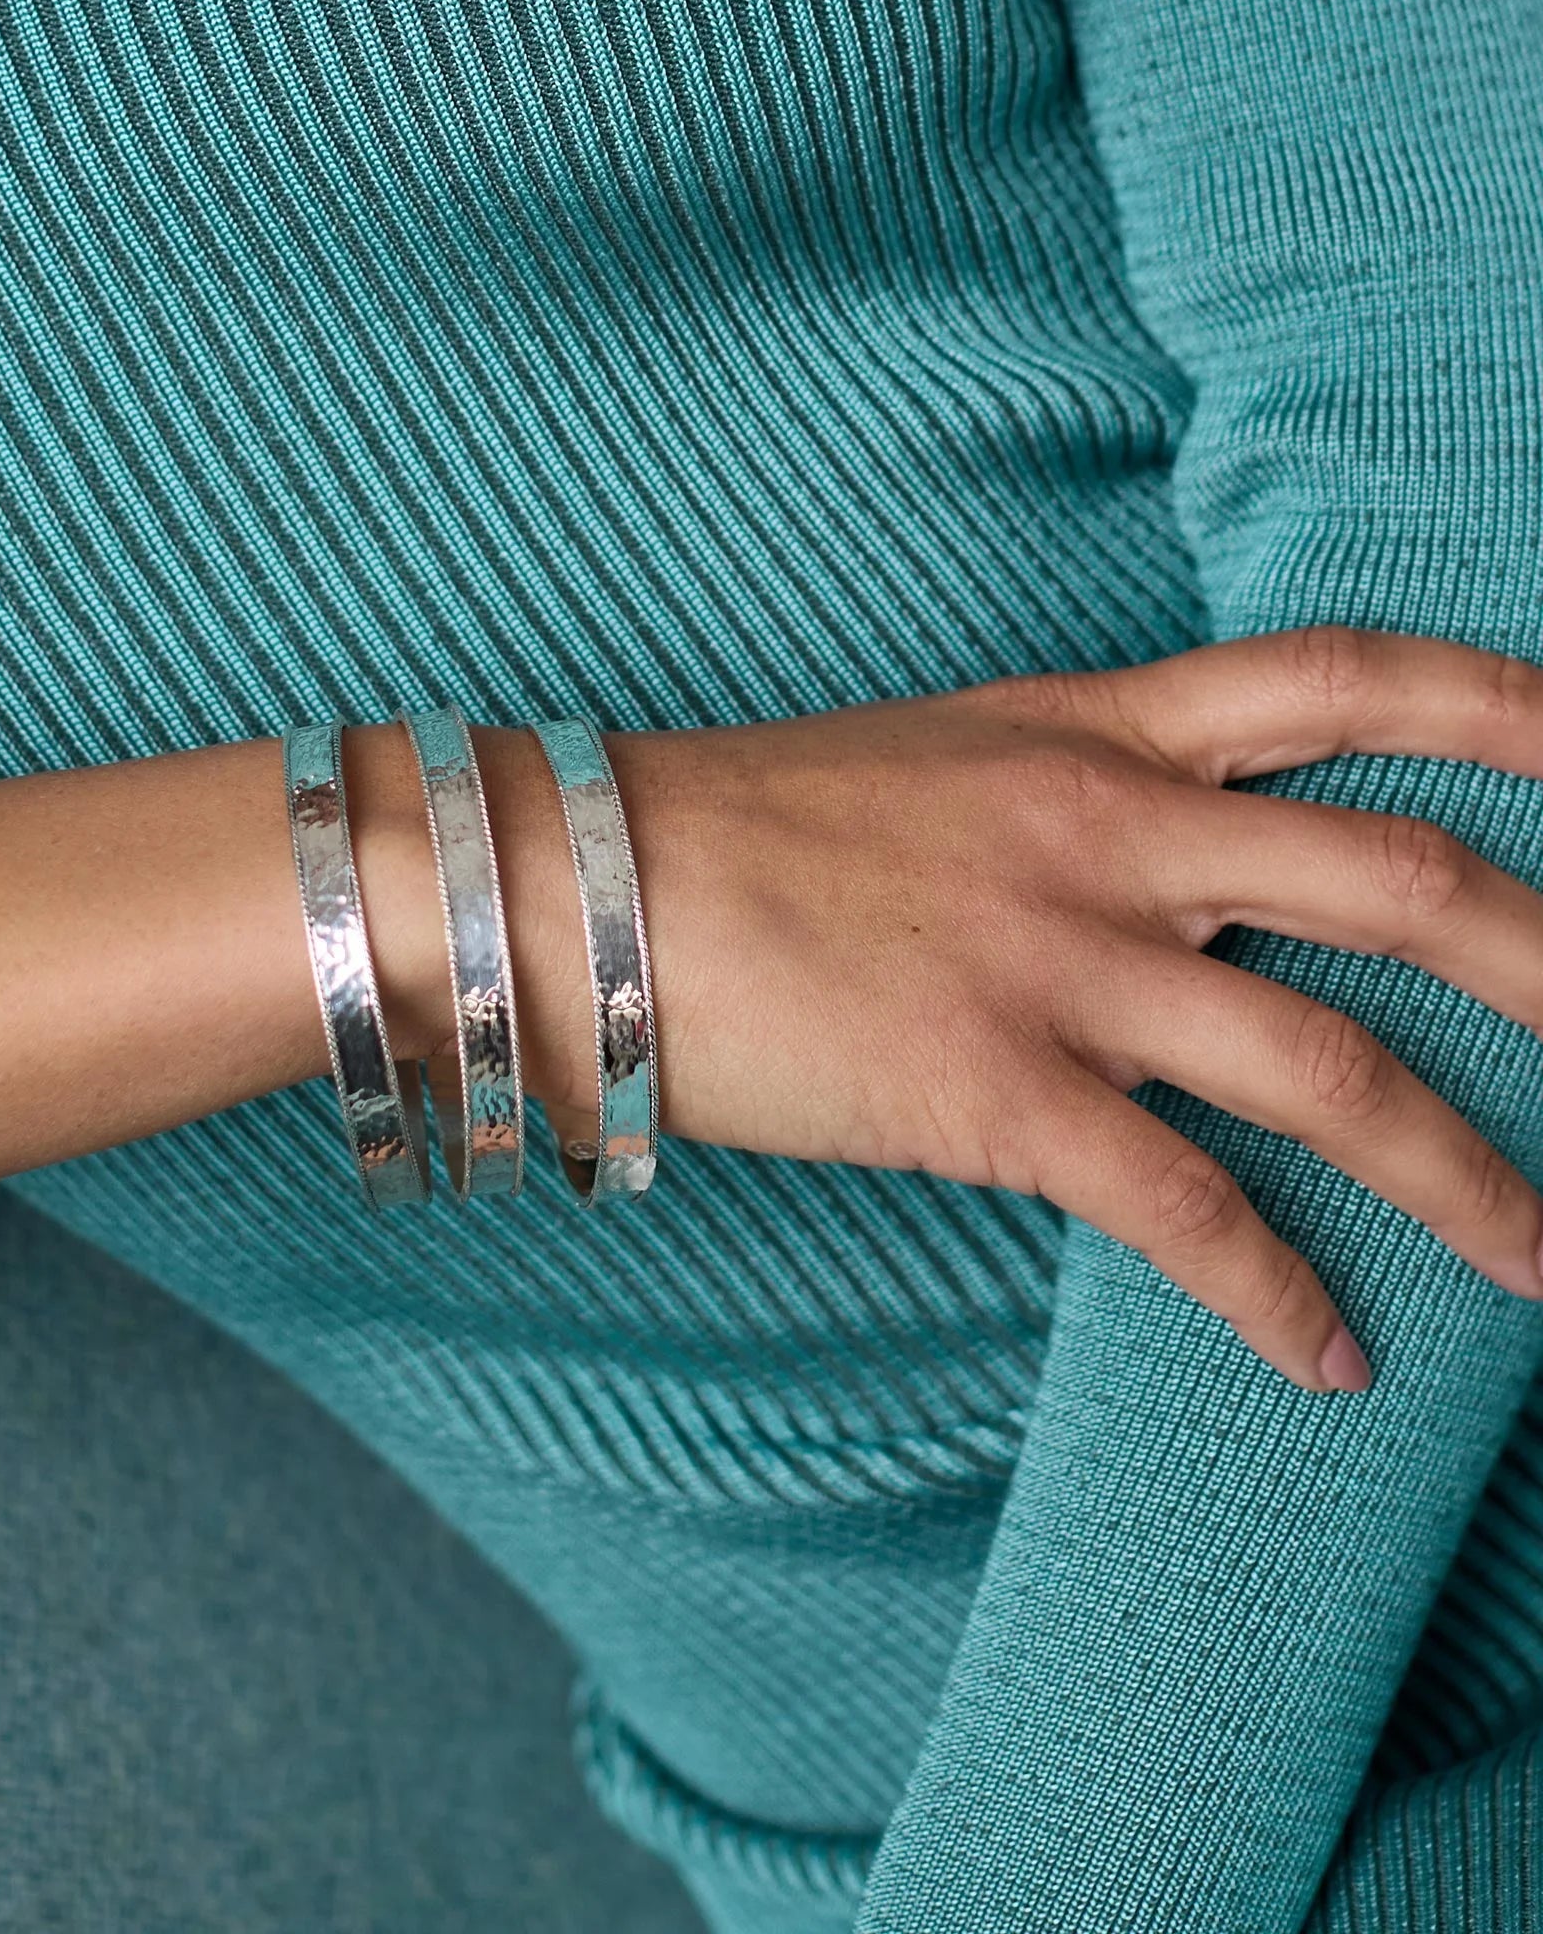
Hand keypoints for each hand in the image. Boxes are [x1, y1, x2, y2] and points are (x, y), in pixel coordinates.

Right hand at [478, 628, 1542, 1392]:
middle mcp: (1109, 831)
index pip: (1345, 680)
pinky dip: (1275, 1292)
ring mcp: (1057, 961)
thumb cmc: (739, 822)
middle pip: (1408, 883)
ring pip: (1332, 1070)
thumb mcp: (932, 764)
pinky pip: (1183, 1205)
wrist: (585, 885)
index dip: (1506, 705)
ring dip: (1472, 1176)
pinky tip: (1330, 1355)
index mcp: (1093, 732)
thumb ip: (1068, 795)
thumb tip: (1171, 877)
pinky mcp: (990, 1090)